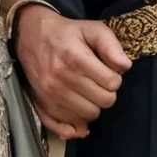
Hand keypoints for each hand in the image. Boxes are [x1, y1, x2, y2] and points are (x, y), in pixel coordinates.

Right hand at [14, 4, 131, 139]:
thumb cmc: (67, 33)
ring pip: (88, 116)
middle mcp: (61, 79)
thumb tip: (125, 66)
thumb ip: (110, 45)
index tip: (107, 70)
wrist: (31, 36)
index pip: (112, 83)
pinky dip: (76, 121)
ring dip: (92, 104)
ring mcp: (50, 95)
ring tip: (86, 89)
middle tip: (98, 80)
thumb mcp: (92, 29)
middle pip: (103, 102)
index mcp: (75, 58)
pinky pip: (67, 127)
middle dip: (106, 91)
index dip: (114, 77)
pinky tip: (78, 110)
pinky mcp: (42, 105)